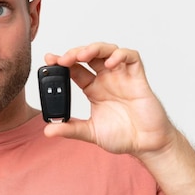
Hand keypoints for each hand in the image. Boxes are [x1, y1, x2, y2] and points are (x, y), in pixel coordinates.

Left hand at [43, 43, 176, 157]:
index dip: (62, 61)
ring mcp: (122, 77)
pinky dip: (120, 55)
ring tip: (82, 55)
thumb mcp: (90, 132)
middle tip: (63, 59)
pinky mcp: (138, 78)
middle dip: (75, 52)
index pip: (75, 68)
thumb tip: (47, 131)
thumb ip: (70, 129)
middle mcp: (106, 80)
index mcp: (93, 89)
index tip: (49, 59)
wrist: (147, 145)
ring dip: (94, 48)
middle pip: (89, 55)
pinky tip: (109, 63)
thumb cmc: (123, 136)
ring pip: (108, 50)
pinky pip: (131, 58)